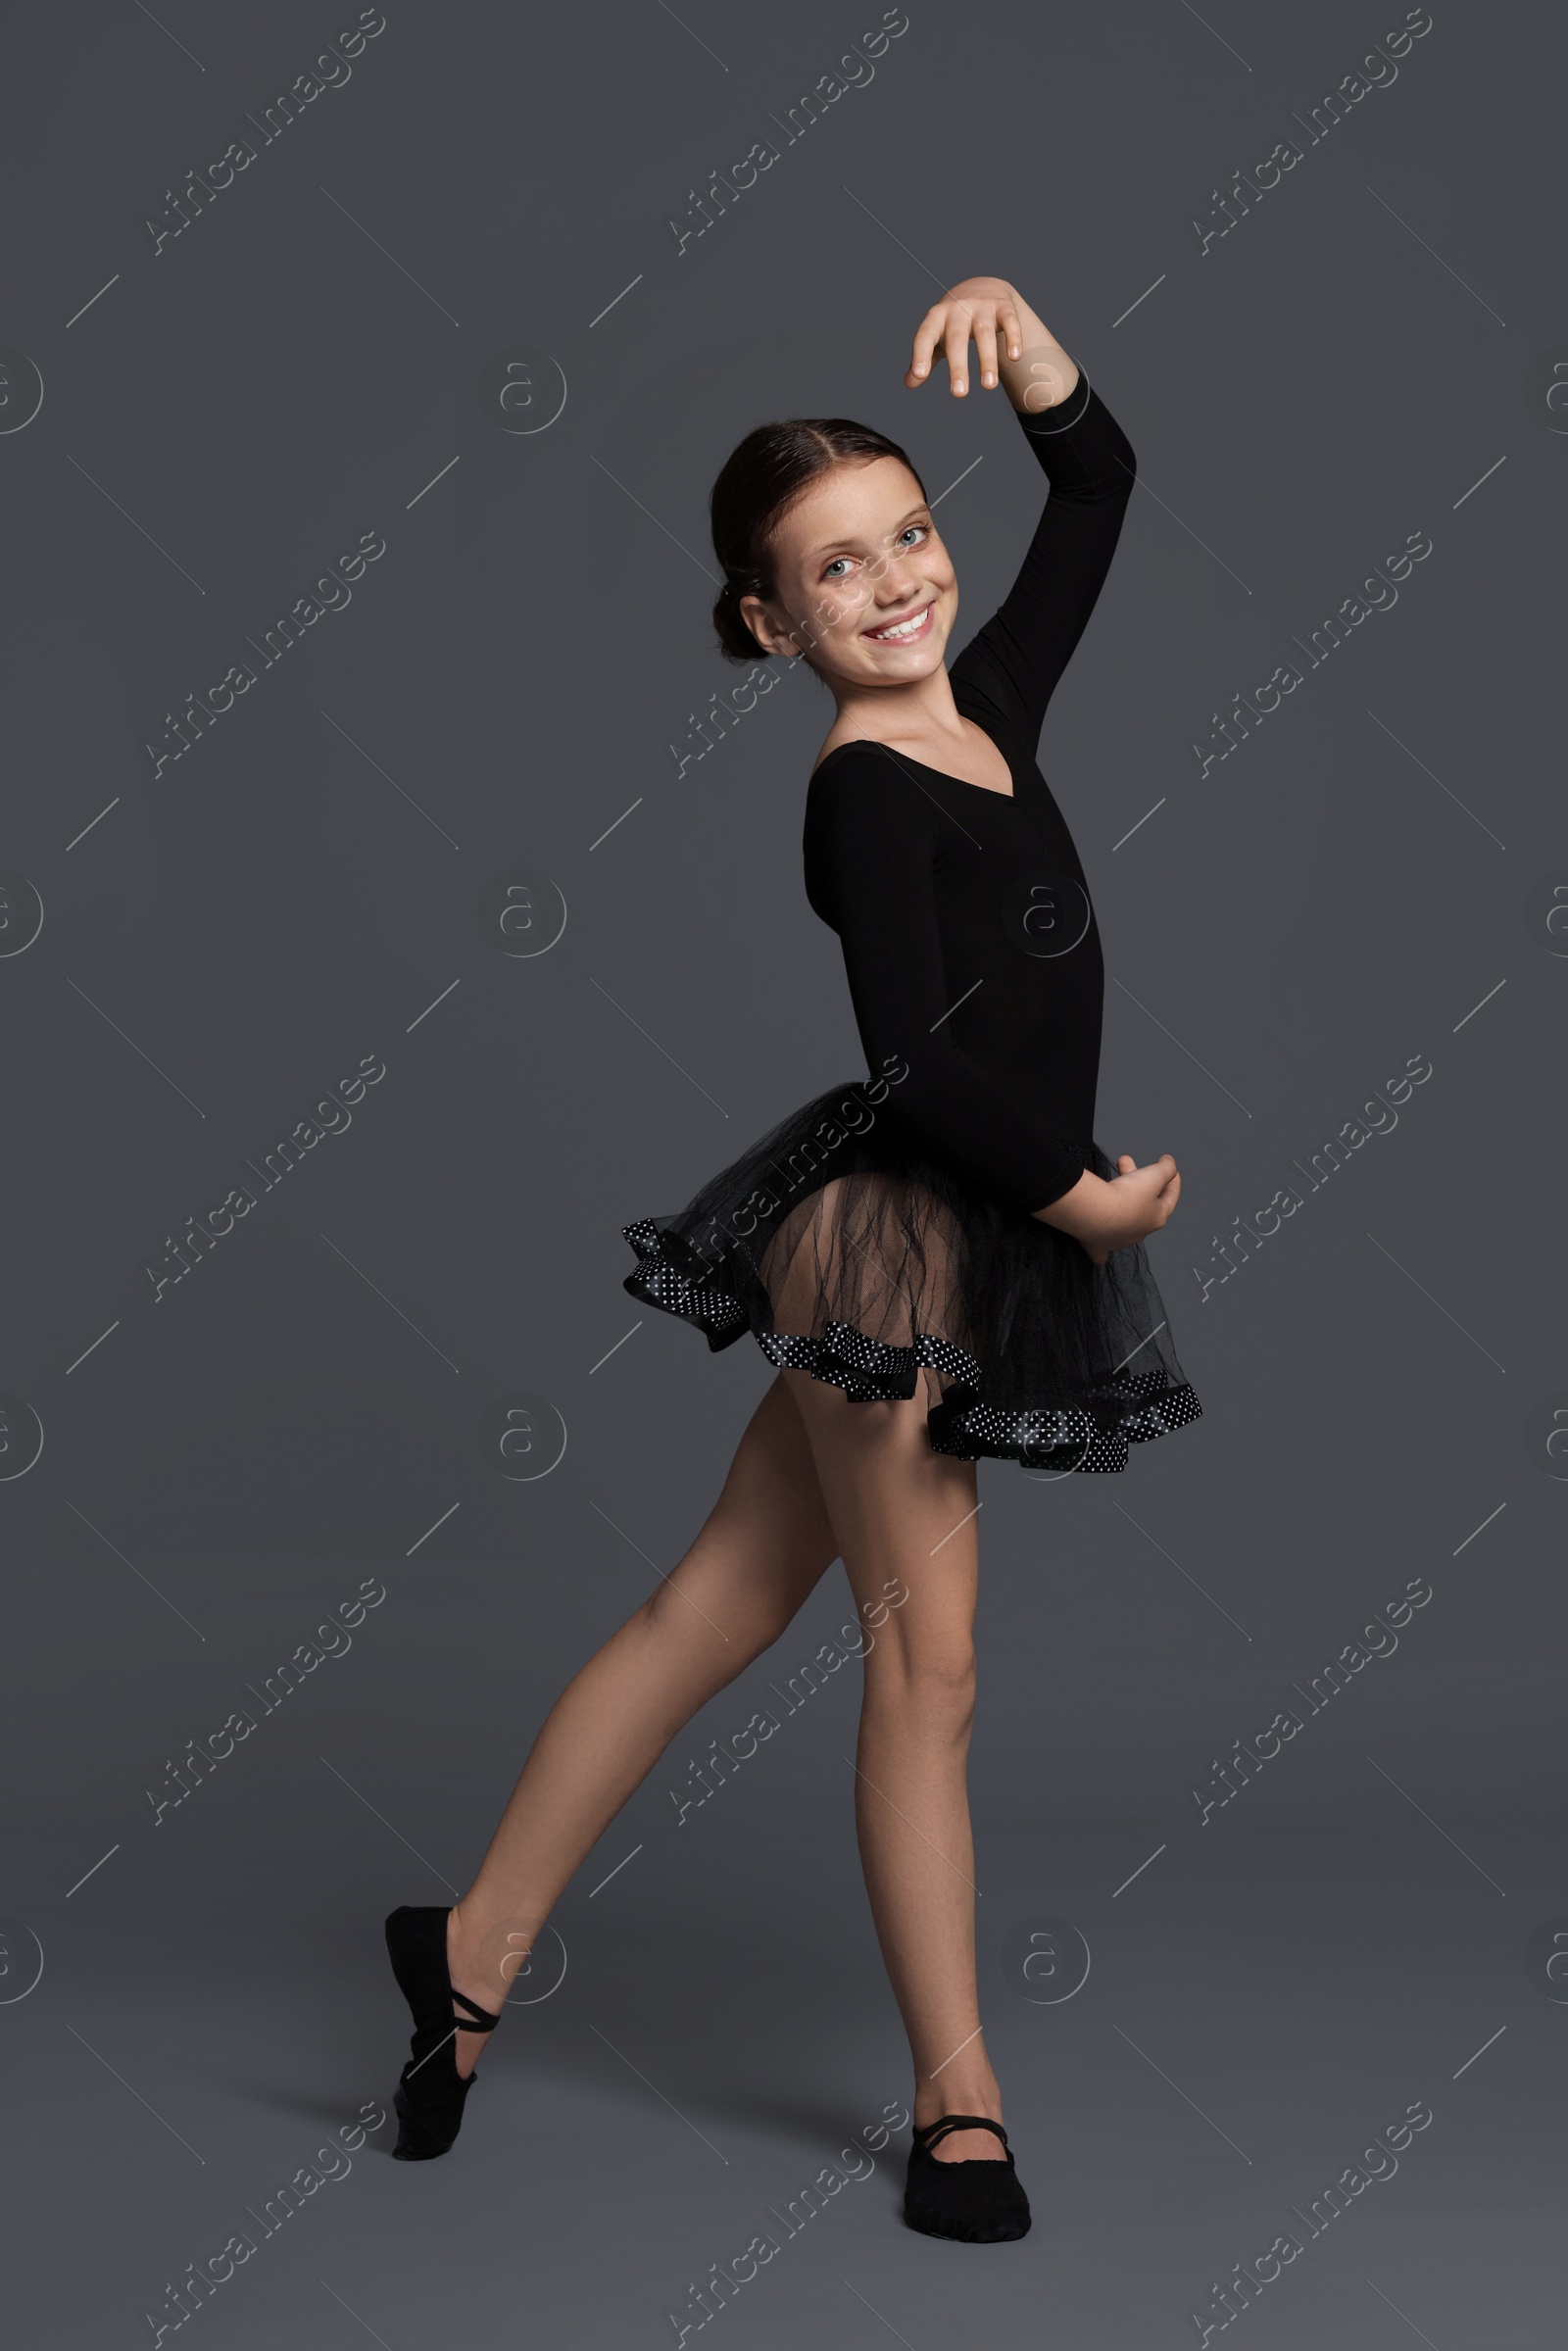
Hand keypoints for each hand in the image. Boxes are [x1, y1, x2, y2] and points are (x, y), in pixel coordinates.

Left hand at [904, 278, 1078, 413]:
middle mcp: (957, 309)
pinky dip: (1013, 338)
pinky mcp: (1004, 306)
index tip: (920, 375)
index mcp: (936, 317)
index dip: (921, 354)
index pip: (925, 336)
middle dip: (958, 367)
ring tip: (988, 386)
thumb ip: (926, 357)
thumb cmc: (954, 322)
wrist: (982, 287)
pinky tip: (1014, 357)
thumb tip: (909, 383)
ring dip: (987, 360)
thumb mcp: (938, 336)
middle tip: (959, 394)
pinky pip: (1010, 321)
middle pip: (957, 339)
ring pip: (984, 333)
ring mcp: (982, 306)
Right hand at [1034, 1153, 1181, 1265]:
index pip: (1170, 1196)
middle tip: (1126, 1162)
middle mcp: (1140, 1232)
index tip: (1168, 1166)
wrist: (1094, 1214)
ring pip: (1125, 1220)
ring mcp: (1119, 1240)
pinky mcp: (1099, 1246)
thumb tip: (1170, 1164)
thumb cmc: (1126, 1196)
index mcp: (1157, 1218)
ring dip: (1121, 1198)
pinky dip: (1103, 1247)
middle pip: (1144, 1203)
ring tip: (1109, 1179)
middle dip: (1137, 1179)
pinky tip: (1104, 1248)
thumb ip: (1166, 1168)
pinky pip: (1102, 1249)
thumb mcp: (1153, 1175)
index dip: (1172, 1179)